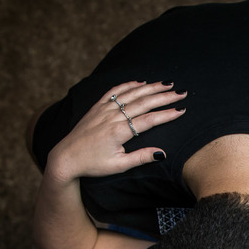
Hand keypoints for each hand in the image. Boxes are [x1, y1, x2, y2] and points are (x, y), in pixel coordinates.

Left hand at [47, 81, 184, 181]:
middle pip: (144, 103)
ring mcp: (104, 109)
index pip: (149, 120)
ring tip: (167, 84)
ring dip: (150, 87)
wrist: (66, 158)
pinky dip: (128, 85)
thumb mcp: (118, 166)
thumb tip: (162, 153)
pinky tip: (140, 82)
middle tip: (181, 93)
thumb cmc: (93, 164)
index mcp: (119, 132)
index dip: (167, 114)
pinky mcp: (97, 106)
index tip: (181, 110)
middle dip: (164, 97)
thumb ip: (141, 158)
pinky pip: (115, 91)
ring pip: (131, 94)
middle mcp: (112, 117)